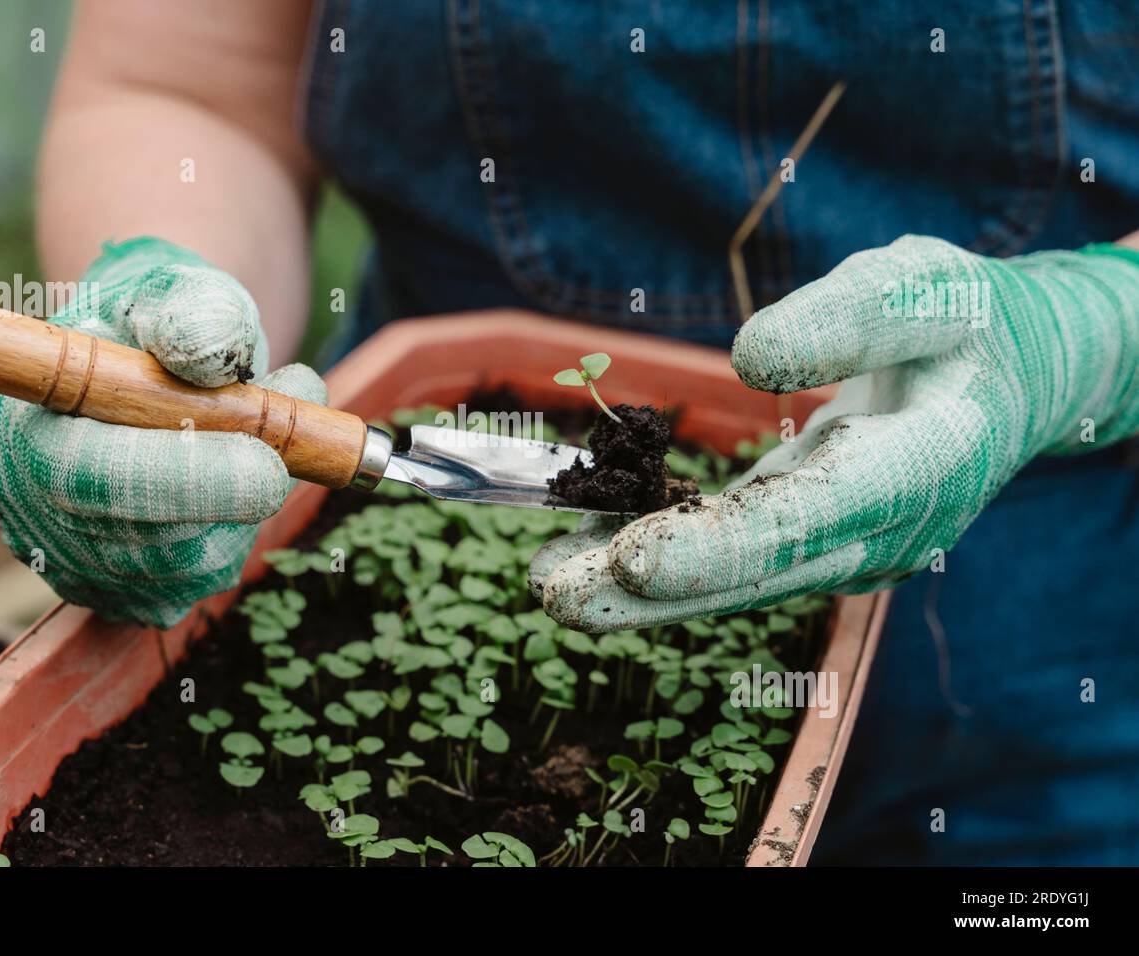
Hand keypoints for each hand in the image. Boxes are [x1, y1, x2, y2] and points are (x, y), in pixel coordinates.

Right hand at [0, 238, 324, 626]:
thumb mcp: (174, 289)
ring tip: (264, 438)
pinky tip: (236, 477)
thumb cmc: (157, 320)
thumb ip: (192, 309)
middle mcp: (32, 506)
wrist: (148, 358)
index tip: (269, 461)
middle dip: (232, 498)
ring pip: (185, 566)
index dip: (189, 476)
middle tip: (286, 450)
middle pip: (143, 541)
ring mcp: (72, 559)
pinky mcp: (120, 590)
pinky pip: (198, 579)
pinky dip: (236, 530)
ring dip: (244, 510)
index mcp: (25, 424)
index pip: (95, 476)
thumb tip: (203, 348)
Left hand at [531, 235, 1138, 630]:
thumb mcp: (927, 288)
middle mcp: (889, 526)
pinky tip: (594, 553)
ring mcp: (856, 545)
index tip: (635, 558)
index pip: (815, 514)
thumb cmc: (973, 321)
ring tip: (553, 584)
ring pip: (744, 578)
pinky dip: (673, 558)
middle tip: (558, 594)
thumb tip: (751, 357)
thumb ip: (851, 317)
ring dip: (647, 589)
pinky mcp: (823, 538)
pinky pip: (743, 556)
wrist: (1018, 380)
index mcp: (925, 461)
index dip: (722, 543)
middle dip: (657, 587)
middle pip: (762, 568)